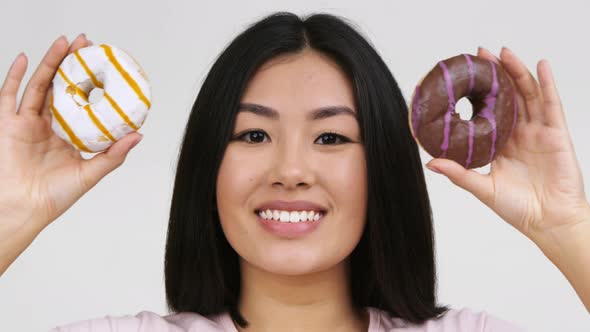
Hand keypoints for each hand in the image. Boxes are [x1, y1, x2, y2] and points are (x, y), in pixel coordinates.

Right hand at [0, 34, 141, 238]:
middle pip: (60, 86)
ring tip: (64, 43)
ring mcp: (26, 122)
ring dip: (51, 62)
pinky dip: (14, 75)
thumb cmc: (53, 197)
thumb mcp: (91, 173)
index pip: (81, 100)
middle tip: (86, 43)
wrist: (23, 209)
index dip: (90, 82)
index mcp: (67, 134)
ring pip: (38, 85)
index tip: (103, 64)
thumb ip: (114, 155)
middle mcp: (47, 125)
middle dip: (72, 63)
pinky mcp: (7, 124)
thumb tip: (138, 136)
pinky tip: (26, 58)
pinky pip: (8, 95)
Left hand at [425, 47, 589, 239]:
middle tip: (480, 54)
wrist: (549, 222)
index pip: (488, 110)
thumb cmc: (518, 209)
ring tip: (503, 53)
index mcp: (500, 144)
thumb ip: (458, 173)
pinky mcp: (556, 134)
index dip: (478, 92)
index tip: (463, 75)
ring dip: (517, 71)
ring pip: (527, 94)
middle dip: (495, 74)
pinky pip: (552, 104)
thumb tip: (430, 162)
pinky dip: (547, 83)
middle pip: (507, 96)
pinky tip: (541, 66)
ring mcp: (538, 132)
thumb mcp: (482, 188)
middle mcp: (519, 133)